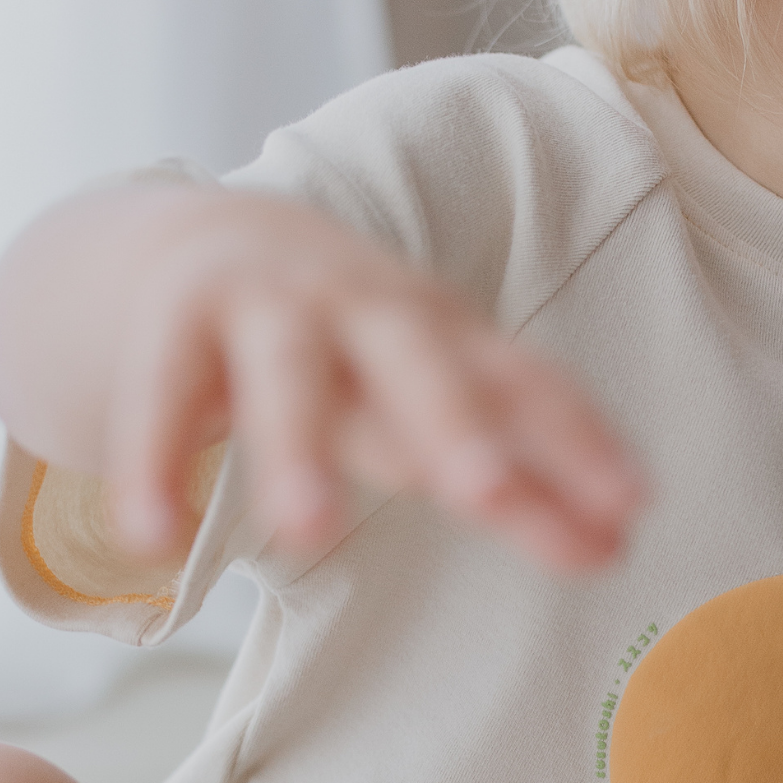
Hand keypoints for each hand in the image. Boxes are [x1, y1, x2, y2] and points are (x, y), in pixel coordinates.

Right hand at [104, 190, 645, 572]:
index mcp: (441, 329)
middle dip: (454, 423)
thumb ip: (514, 468)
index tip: (628, 511)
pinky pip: (161, 401)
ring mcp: (266, 308)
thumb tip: (616, 543)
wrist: (202, 239)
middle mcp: (364, 309)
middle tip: (487, 492)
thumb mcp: (425, 394)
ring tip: (309, 533)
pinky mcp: (173, 324)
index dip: (574, 442)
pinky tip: (156, 543)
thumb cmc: (347, 347)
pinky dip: (154, 466)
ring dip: (297, 450)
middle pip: (416, 362)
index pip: (520, 383)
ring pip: (285, 377)